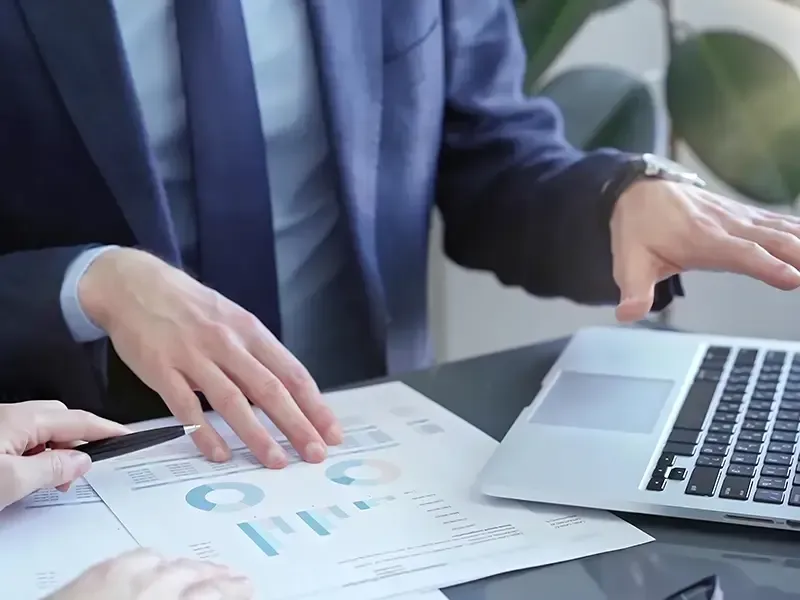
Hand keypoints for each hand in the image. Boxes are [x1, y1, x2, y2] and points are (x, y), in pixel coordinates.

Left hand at [0, 401, 128, 508]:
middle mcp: (8, 416)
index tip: (126, 436)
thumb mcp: (11, 481)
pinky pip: (22, 441)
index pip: (77, 421)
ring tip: (51, 482)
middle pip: (59, 421)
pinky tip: (27, 477)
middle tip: (81, 471)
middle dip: (77, 443)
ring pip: (40, 432)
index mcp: (19, 419)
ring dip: (54, 454)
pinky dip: (35, 457)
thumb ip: (51, 469)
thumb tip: (81, 461)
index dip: (105, 429)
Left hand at [46, 548, 252, 599]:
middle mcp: (145, 592)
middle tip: (240, 579)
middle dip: (220, 578)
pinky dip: (154, 558)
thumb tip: (208, 599)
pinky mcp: (90, 575)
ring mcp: (116, 580)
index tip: (249, 590)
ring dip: (192, 566)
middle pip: (192, 577)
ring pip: (166, 564)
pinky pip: (132, 558)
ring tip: (209, 569)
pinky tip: (160, 559)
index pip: (209, 598)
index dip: (233, 593)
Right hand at [79, 248, 341, 467]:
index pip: (292, 372)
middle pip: (270, 389)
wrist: (135, 284)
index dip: (315, 405)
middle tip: (315, 454)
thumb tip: (287, 391)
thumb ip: (256, 353)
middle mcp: (227, 342)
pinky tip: (219, 454)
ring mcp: (193, 355)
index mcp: (250, 330)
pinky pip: (186, 406)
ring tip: (276, 461)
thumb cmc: (190, 306)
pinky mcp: (161, 368)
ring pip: (231, 400)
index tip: (331, 431)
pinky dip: (203, 433)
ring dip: (256, 434)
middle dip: (297, 425)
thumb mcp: (232, 318)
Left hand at [610, 180, 799, 321]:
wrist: (638, 190)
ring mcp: (740, 217)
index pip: (740, 254)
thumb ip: (633, 290)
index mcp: (701, 240)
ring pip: (785, 228)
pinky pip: (783, 222)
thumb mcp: (628, 261)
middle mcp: (727, 226)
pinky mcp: (747, 215)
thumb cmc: (637, 228)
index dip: (767, 265)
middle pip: (774, 240)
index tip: (792, 277)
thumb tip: (628, 314)